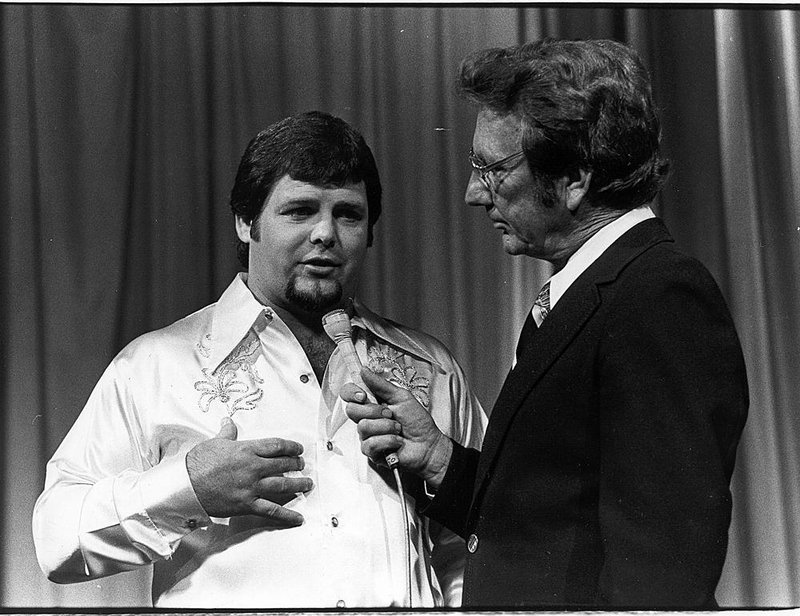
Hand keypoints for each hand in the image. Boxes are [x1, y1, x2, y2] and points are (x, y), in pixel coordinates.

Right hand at [186, 417, 311, 525]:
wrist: (185, 485)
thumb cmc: (198, 462)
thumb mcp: (215, 442)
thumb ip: (227, 432)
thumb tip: (228, 420)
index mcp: (247, 450)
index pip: (277, 445)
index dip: (291, 447)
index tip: (298, 449)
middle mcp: (253, 467)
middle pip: (283, 464)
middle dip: (296, 465)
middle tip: (302, 465)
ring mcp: (251, 487)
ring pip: (283, 485)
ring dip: (298, 485)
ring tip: (307, 484)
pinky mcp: (247, 505)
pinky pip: (271, 510)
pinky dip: (287, 515)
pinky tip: (298, 518)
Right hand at [342, 367, 452, 488]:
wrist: (427, 444)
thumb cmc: (417, 421)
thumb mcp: (401, 397)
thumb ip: (381, 385)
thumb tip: (364, 370)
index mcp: (371, 403)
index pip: (348, 394)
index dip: (351, 393)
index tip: (363, 395)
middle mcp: (366, 419)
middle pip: (351, 410)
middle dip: (374, 411)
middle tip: (391, 414)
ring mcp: (367, 436)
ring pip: (363, 427)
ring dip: (386, 426)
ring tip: (398, 429)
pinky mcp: (371, 452)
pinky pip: (370, 444)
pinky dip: (388, 440)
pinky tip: (397, 442)